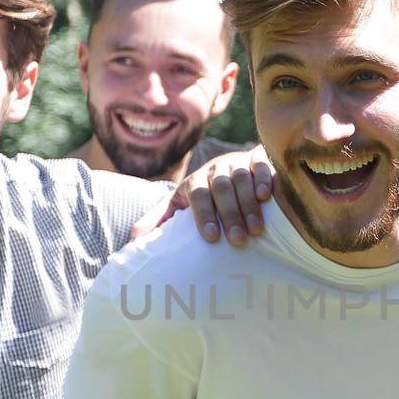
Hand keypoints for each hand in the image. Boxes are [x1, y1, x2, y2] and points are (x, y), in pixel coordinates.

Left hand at [151, 148, 274, 246]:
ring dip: (248, 204)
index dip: (203, 214)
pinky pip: (261, 165)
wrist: (232, 169)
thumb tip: (133, 239)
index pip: (197, 195)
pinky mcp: (258, 159)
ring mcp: (237, 162)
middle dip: (228, 214)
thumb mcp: (179, 204)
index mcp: (194, 181)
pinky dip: (264, 179)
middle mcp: (214, 169)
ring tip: (255, 230)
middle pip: (220, 188)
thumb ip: (159, 219)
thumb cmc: (204, 196)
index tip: (210, 237)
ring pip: (241, 179)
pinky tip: (266, 196)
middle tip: (237, 240)